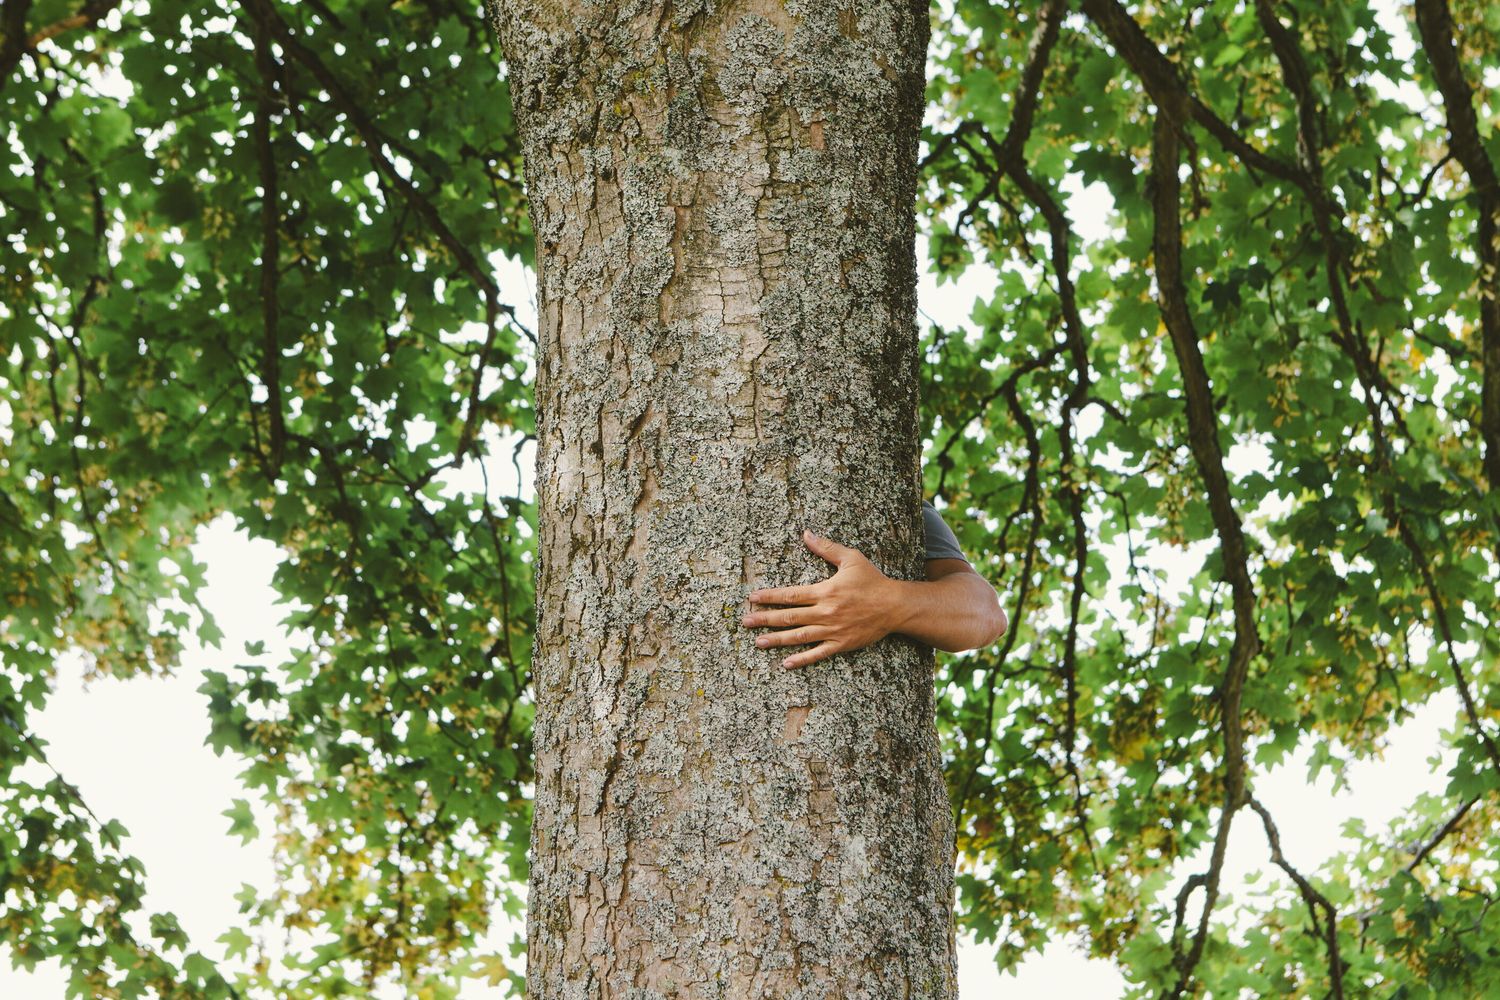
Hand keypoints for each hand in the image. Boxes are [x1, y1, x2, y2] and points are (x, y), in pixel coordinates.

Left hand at [741, 528, 897, 668]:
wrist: (895, 606)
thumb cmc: (873, 581)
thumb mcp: (851, 559)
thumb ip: (826, 548)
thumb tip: (806, 534)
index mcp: (824, 591)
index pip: (790, 595)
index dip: (769, 597)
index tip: (752, 598)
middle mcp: (825, 612)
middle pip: (789, 617)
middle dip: (765, 619)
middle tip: (745, 622)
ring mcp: (832, 630)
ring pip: (798, 637)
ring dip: (777, 639)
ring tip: (758, 642)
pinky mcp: (841, 643)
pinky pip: (818, 653)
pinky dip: (802, 659)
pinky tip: (786, 663)